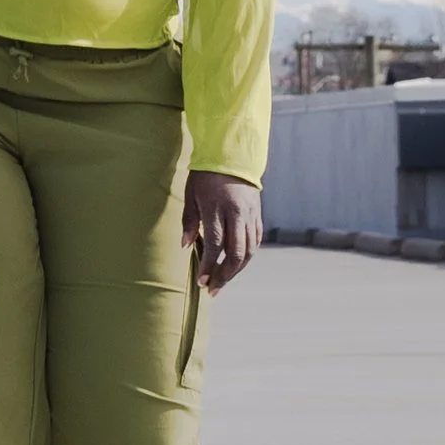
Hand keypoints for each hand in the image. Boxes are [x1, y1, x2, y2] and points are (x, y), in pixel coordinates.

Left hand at [182, 170, 260, 291]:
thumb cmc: (206, 176)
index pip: (216, 245)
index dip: (209, 266)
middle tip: (213, 289)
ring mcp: (250, 215)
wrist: (232, 155)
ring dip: (236, 270)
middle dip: (224, 275)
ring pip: (249, 251)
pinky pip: (255, 241)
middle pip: (236, 253)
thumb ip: (189, 222)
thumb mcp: (191, 195)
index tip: (202, 281)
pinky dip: (246, 256)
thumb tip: (186, 247)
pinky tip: (236, 264)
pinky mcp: (258, 214)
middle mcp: (237, 214)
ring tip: (222, 280)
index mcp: (218, 208)